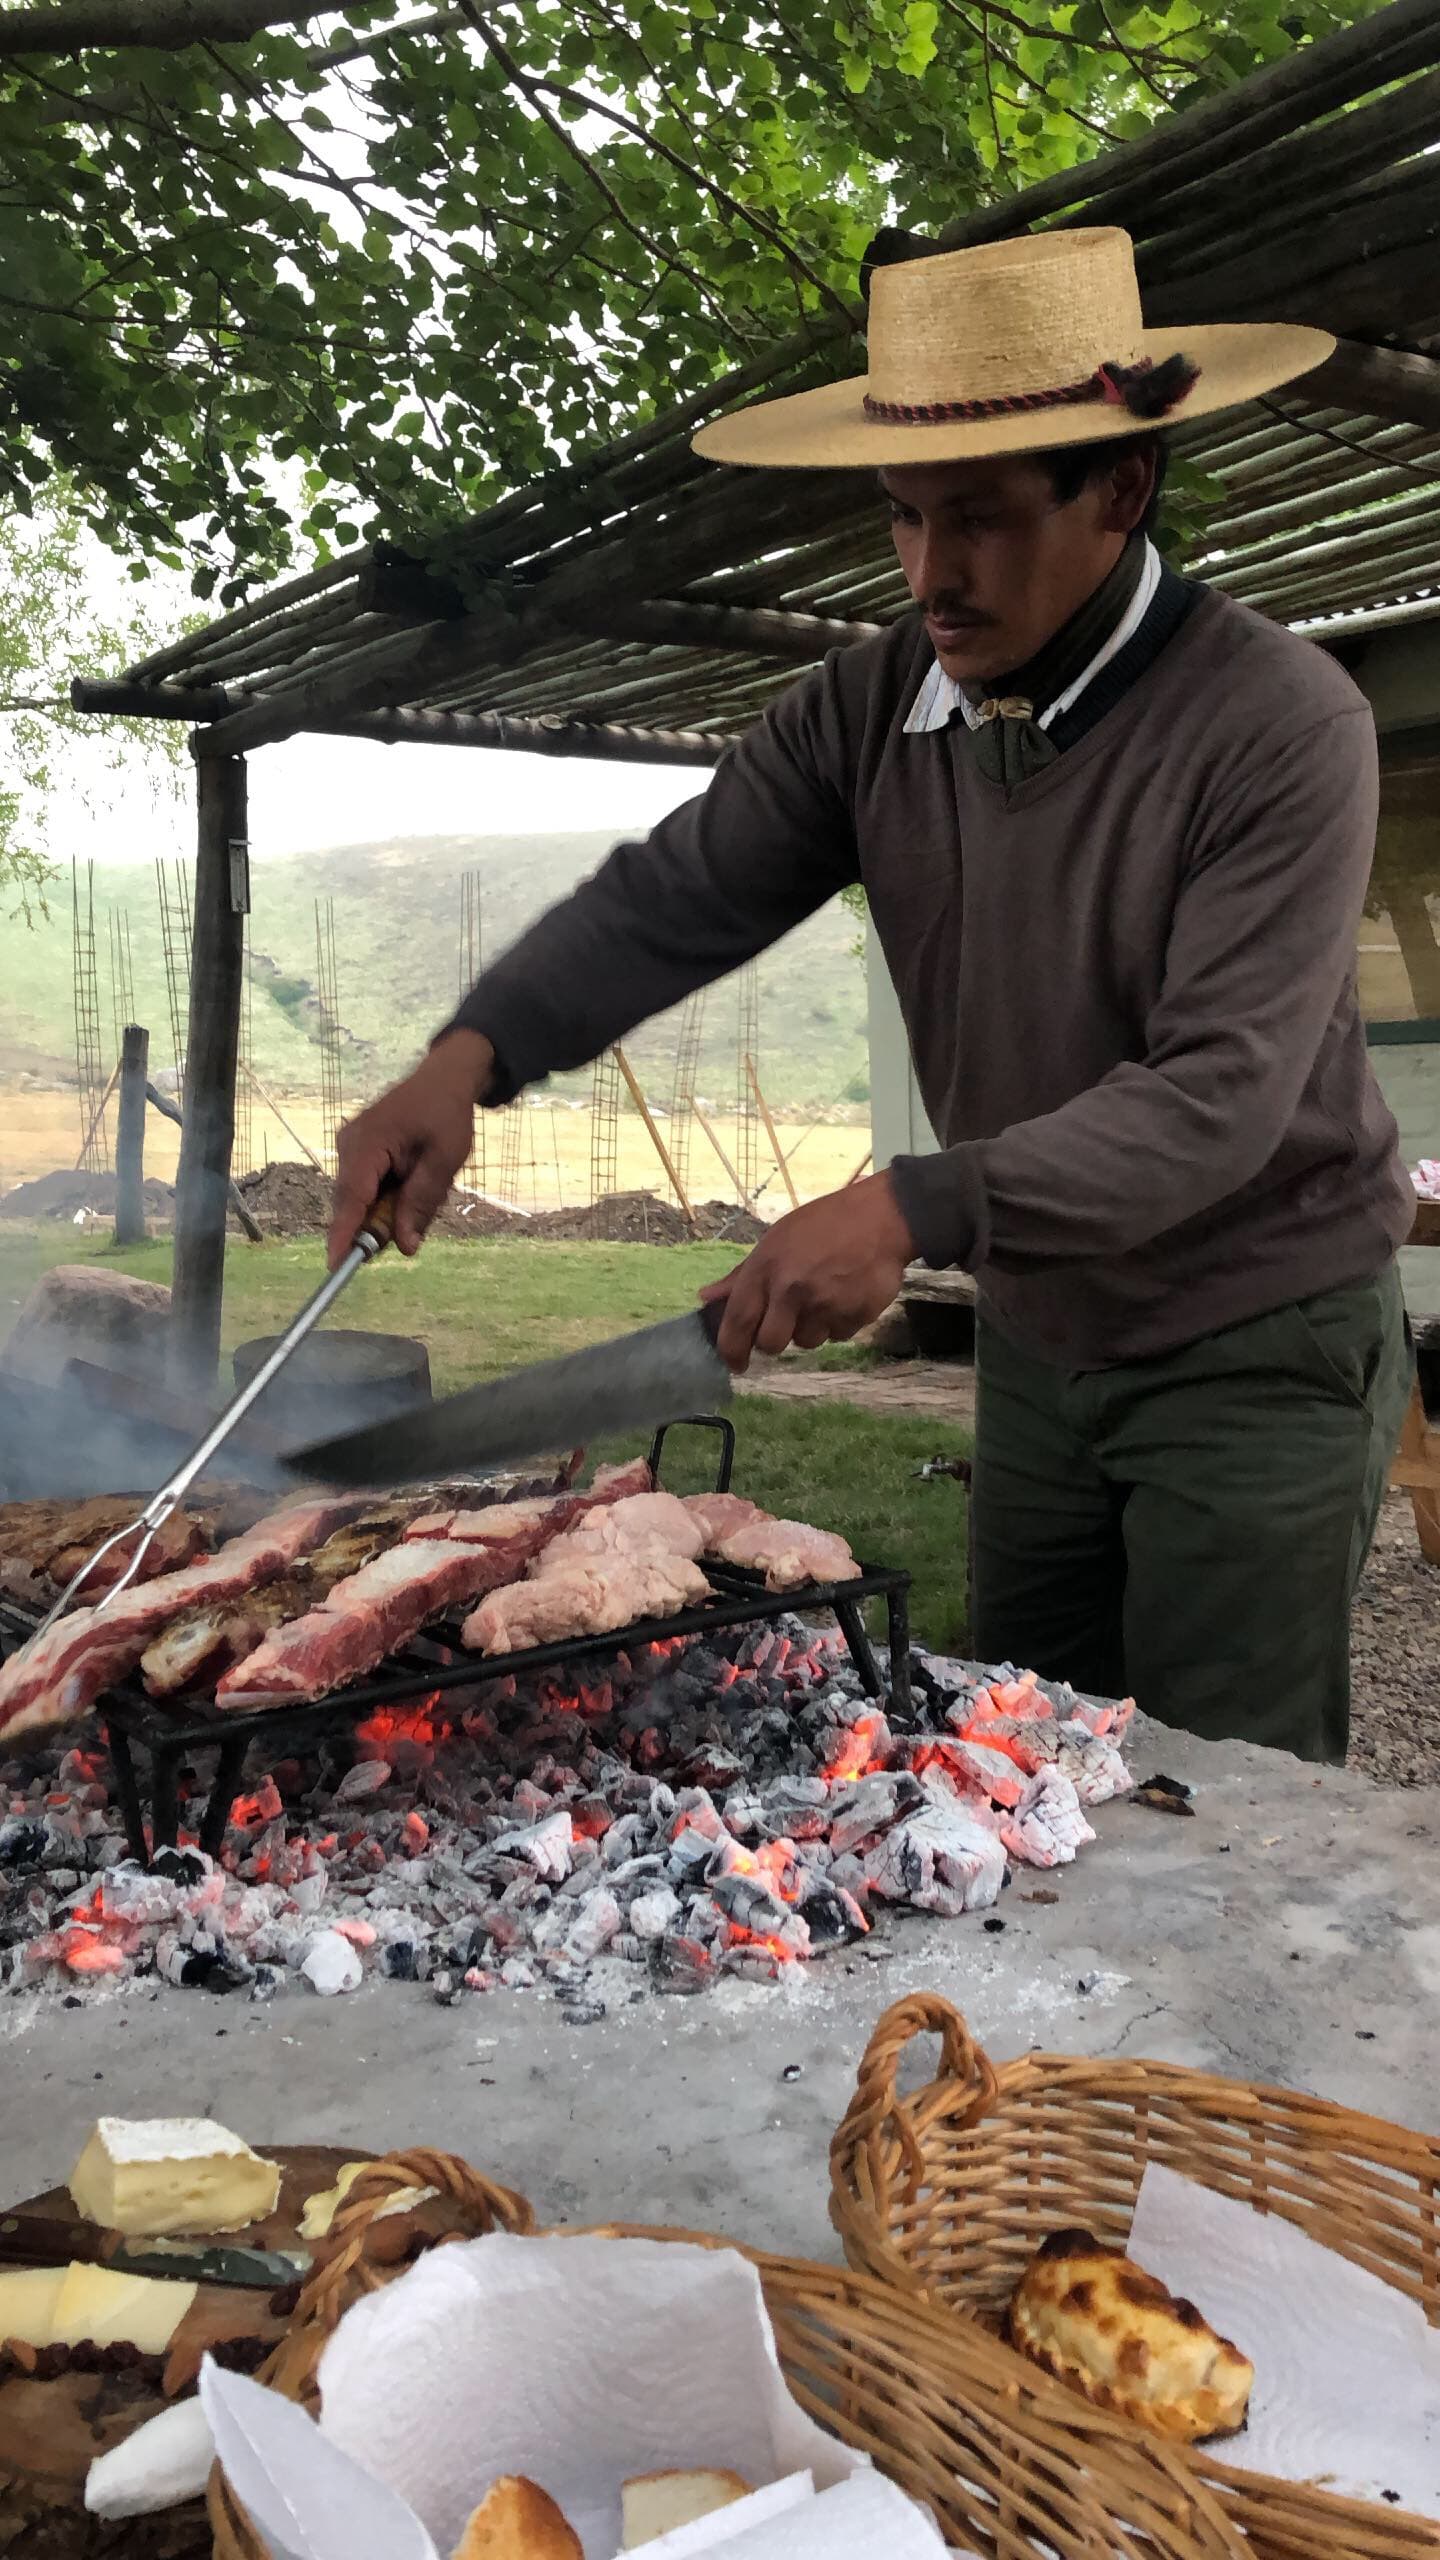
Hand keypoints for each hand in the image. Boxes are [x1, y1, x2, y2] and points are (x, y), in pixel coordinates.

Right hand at [328, 1029, 494, 1265]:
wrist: (443, 1079)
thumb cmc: (446, 1115)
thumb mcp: (443, 1162)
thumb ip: (421, 1203)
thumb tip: (404, 1246)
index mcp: (368, 1143)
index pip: (351, 1198)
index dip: (344, 1234)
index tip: (336, 1266)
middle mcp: (349, 1146)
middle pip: (353, 1203)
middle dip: (377, 1225)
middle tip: (411, 1230)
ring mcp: (350, 1148)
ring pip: (360, 1199)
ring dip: (387, 1209)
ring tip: (422, 1186)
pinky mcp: (357, 1153)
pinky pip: (366, 1188)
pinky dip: (386, 1197)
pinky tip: (412, 1182)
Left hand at [700, 1174, 913, 1370]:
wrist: (883, 1219)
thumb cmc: (825, 1224)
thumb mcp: (776, 1239)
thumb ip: (742, 1275)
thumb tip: (706, 1299)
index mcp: (766, 1267)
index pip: (738, 1320)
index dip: (731, 1349)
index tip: (735, 1363)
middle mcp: (792, 1289)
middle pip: (771, 1344)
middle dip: (774, 1340)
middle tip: (785, 1322)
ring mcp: (825, 1305)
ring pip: (806, 1342)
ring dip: (810, 1329)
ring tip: (823, 1297)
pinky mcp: (854, 1316)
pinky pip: (837, 1335)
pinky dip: (838, 1323)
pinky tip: (845, 1295)